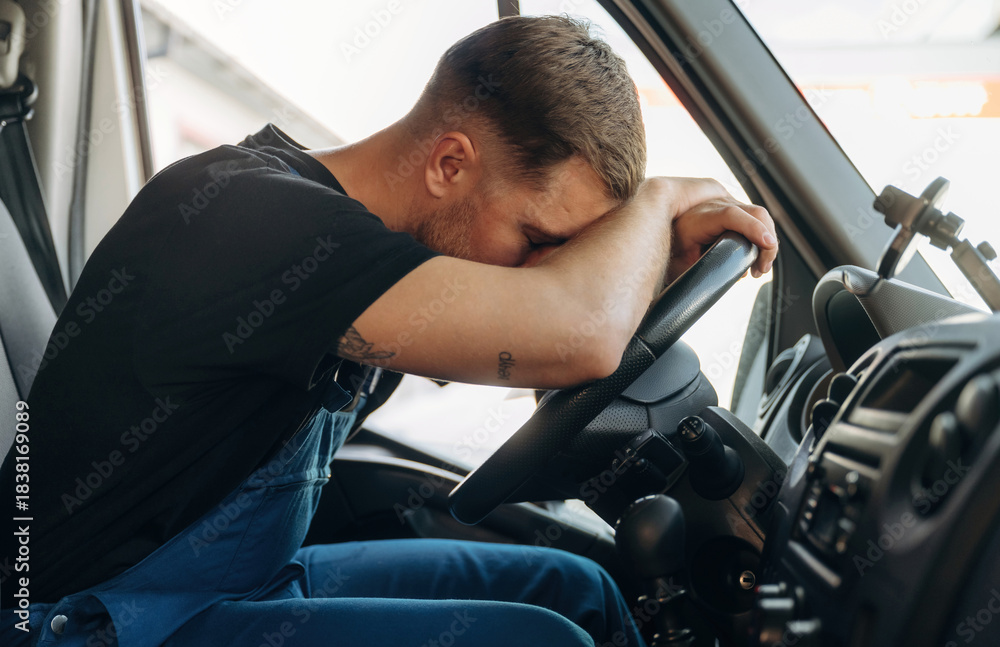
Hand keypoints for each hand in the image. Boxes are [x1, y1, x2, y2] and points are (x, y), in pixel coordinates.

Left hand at [661, 179, 777, 282]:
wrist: (656, 228)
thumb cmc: (667, 250)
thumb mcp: (680, 266)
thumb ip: (703, 270)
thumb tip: (734, 276)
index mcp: (699, 218)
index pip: (732, 216)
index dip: (753, 229)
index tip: (768, 244)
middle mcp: (714, 205)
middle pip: (754, 213)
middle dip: (767, 242)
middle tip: (761, 270)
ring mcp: (724, 204)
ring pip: (758, 215)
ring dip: (766, 241)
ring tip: (759, 269)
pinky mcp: (730, 208)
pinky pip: (753, 217)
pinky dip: (761, 235)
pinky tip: (756, 258)